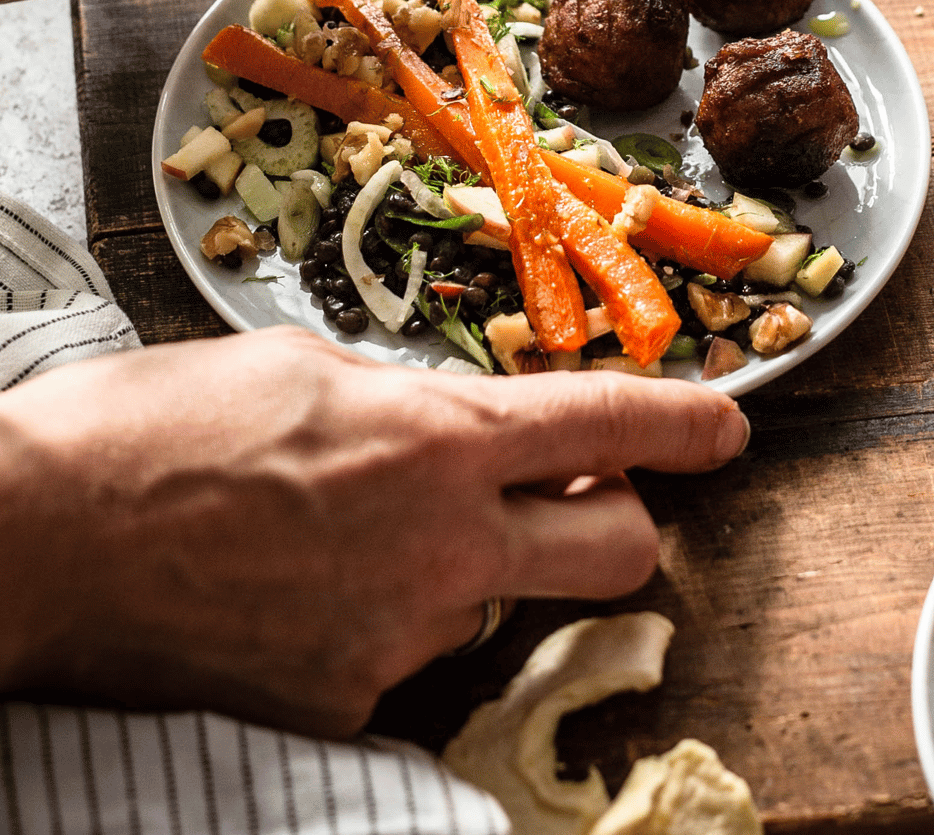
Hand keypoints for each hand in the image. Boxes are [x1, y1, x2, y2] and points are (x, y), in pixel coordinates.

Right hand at [0, 327, 747, 736]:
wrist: (32, 544)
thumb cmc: (156, 431)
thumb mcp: (303, 369)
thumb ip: (410, 402)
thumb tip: (461, 426)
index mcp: (436, 441)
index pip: (606, 426)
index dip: (685, 422)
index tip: (727, 424)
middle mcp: (442, 549)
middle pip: (618, 549)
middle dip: (622, 517)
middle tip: (573, 492)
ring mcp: (399, 639)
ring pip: (503, 599)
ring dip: (476, 560)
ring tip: (364, 528)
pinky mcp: (347, 703)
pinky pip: (414, 649)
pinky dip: (391, 610)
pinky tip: (310, 581)